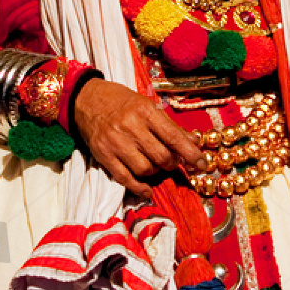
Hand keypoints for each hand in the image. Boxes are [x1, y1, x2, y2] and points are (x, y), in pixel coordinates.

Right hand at [73, 78, 201, 197]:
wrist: (86, 99)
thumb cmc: (121, 102)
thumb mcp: (147, 105)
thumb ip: (169, 125)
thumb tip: (194, 141)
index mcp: (145, 111)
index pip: (174, 137)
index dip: (191, 153)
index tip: (202, 164)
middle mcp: (131, 127)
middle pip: (161, 157)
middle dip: (171, 163)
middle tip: (171, 161)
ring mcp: (116, 142)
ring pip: (145, 169)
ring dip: (155, 172)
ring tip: (154, 165)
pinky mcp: (104, 155)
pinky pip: (125, 178)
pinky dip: (139, 188)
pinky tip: (147, 190)